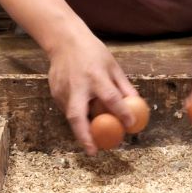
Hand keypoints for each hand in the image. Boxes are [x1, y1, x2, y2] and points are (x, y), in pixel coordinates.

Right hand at [47, 27, 137, 154]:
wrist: (65, 41)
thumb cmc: (93, 52)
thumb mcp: (113, 66)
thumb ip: (124, 86)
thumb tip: (136, 105)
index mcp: (96, 77)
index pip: (110, 98)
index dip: (121, 113)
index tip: (130, 125)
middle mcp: (77, 86)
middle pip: (77, 116)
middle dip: (84, 136)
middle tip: (93, 152)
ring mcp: (63, 90)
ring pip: (71, 116)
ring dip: (82, 128)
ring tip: (92, 137)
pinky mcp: (54, 92)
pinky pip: (67, 109)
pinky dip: (77, 115)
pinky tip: (83, 113)